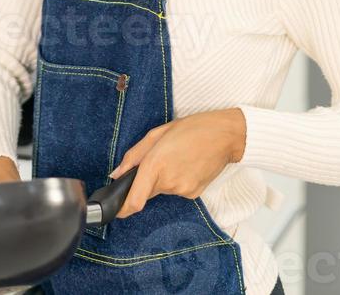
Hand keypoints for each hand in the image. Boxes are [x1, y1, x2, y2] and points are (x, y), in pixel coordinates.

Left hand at [110, 108, 245, 218]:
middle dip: (146, 180)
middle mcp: (168, 181)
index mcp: (156, 163)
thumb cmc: (190, 129)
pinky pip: (176, 191)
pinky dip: (176, 181)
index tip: (115, 211)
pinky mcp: (193, 194)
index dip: (123, 209)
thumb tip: (117, 174)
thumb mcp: (156, 133)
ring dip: (162, 179)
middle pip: (147, 191)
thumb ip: (134, 156)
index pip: (135, 200)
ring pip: (162, 190)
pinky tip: (186, 165)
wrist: (224, 136)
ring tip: (176, 158)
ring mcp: (182, 190)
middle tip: (160, 159)